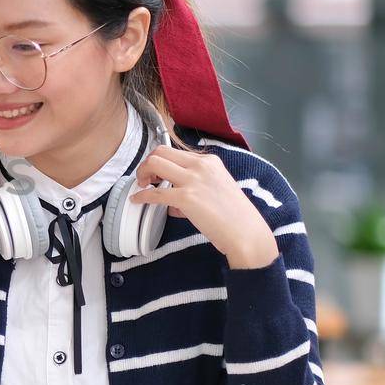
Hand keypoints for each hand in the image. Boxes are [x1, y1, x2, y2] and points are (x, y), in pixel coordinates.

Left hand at [130, 145, 279, 268]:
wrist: (246, 233)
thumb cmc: (235, 216)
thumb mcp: (217, 189)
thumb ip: (196, 186)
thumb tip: (173, 200)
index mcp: (209, 161)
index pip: (174, 151)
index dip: (160, 162)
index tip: (156, 175)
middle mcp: (201, 166)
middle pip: (160, 151)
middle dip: (147, 164)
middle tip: (145, 179)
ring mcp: (193, 180)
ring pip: (154, 163)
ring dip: (142, 174)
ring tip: (142, 186)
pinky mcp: (187, 198)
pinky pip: (154, 193)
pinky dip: (142, 196)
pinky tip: (137, 200)